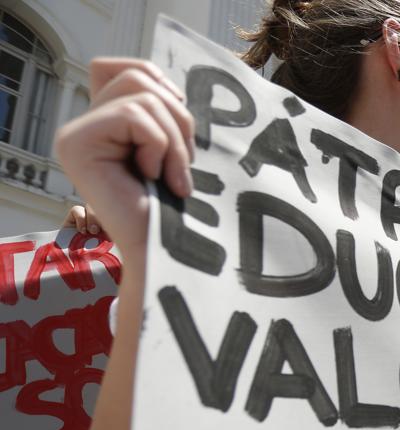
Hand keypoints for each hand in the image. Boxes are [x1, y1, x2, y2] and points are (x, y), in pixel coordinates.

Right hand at [54, 58, 193, 263]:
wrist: (164, 248)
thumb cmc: (173, 205)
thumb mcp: (174, 148)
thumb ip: (161, 112)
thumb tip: (168, 85)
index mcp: (106, 123)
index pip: (129, 70)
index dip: (162, 84)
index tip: (180, 126)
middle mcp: (83, 124)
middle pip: (138, 78)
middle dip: (178, 118)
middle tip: (184, 164)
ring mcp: (75, 133)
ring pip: (141, 96)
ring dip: (174, 139)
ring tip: (173, 177)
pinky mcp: (76, 144)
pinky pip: (134, 117)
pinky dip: (159, 147)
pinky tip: (153, 178)